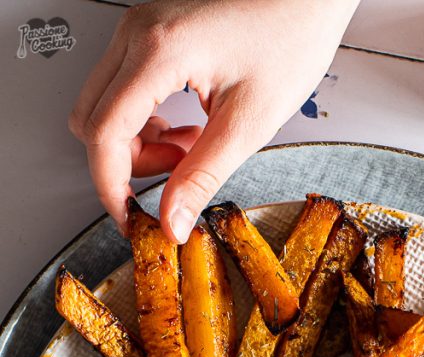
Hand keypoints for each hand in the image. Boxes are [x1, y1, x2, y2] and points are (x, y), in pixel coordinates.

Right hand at [69, 0, 358, 240]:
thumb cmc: (290, 37)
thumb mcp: (248, 123)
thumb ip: (203, 177)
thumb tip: (172, 220)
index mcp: (159, 51)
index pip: (104, 133)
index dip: (111, 186)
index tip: (130, 218)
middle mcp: (138, 33)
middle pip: (93, 120)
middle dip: (125, 164)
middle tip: (175, 179)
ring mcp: (139, 29)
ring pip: (104, 107)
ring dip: (138, 144)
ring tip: (191, 149)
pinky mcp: (149, 34)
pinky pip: (122, 91)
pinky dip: (145, 122)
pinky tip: (187, 128)